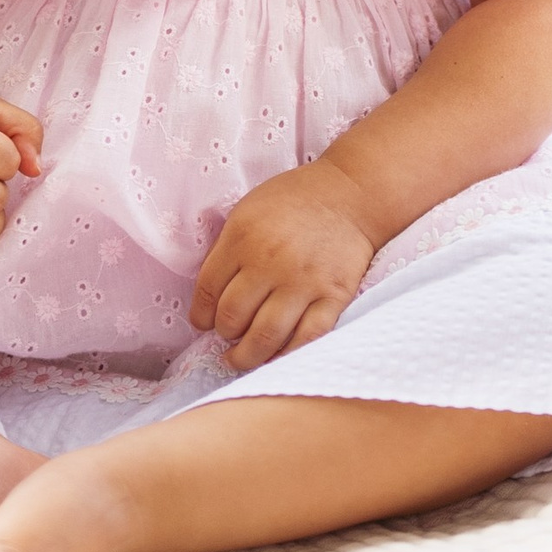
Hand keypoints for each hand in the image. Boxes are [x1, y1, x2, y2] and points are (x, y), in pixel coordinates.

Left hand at [190, 159, 380, 370]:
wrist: (350, 193)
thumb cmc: (294, 200)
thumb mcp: (247, 210)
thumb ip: (227, 249)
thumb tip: (210, 297)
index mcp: (243, 237)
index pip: (208, 291)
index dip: (200, 316)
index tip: (204, 323)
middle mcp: (270, 261)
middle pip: (232, 318)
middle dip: (224, 333)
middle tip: (228, 335)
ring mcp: (304, 282)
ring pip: (265, 337)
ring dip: (247, 356)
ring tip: (241, 358)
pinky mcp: (333, 296)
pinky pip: (306, 339)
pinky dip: (287, 355)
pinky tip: (276, 356)